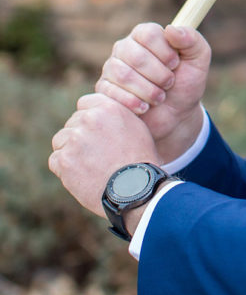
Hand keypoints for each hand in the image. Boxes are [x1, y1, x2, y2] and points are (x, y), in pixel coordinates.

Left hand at [49, 93, 158, 217]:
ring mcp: (74, 139)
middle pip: (72, 124)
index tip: (94, 132)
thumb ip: (115, 116)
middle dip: (80, 138)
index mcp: (108, 108)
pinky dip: (65, 169)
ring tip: (89, 167)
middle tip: (95, 156)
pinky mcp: (64, 160)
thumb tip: (98, 114)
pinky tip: (82, 176)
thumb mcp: (136, 128)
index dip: (88, 119)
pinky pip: (55, 160)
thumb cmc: (140, 161)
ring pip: (60, 141)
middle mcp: (89, 119)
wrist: (136, 190)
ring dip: (70, 152)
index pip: (84, 104)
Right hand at [94, 23, 210, 161]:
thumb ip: (191, 40)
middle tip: (169, 83)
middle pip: (135, 56)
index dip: (165, 52)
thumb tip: (171, 29)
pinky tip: (145, 107)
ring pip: (123, 75)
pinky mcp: (105, 89)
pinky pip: (112, 93)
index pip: (148, 34)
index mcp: (146, 35)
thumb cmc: (186, 83)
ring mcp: (112, 68)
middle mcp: (125, 47)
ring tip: (160, 97)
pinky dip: (134, 102)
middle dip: (159, 75)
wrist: (175, 116)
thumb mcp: (198, 60)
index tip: (176, 64)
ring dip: (148, 91)